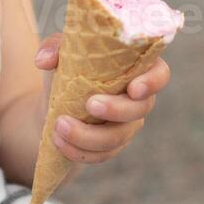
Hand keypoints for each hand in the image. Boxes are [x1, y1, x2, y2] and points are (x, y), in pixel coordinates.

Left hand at [32, 32, 171, 164]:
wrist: (54, 103)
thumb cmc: (69, 68)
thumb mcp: (62, 52)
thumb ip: (55, 48)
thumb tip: (44, 60)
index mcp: (135, 68)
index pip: (159, 74)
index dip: (152, 82)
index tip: (132, 88)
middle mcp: (137, 99)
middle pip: (140, 109)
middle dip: (116, 109)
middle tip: (89, 105)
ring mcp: (126, 125)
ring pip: (118, 137)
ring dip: (89, 135)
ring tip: (59, 125)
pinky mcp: (111, 146)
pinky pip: (102, 155)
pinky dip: (79, 151)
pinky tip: (59, 142)